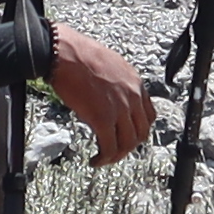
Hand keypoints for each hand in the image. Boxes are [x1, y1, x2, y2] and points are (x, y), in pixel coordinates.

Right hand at [46, 29, 152, 163]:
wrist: (65, 53)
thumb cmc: (79, 55)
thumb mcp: (110, 65)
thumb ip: (117, 83)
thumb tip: (110, 97)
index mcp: (135, 83)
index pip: (148, 115)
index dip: (138, 130)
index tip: (127, 136)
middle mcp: (132, 97)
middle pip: (141, 132)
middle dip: (129, 146)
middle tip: (115, 150)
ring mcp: (119, 109)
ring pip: (128, 143)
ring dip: (117, 155)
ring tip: (104, 159)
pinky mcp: (102, 119)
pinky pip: (110, 147)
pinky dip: (104, 158)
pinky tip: (95, 160)